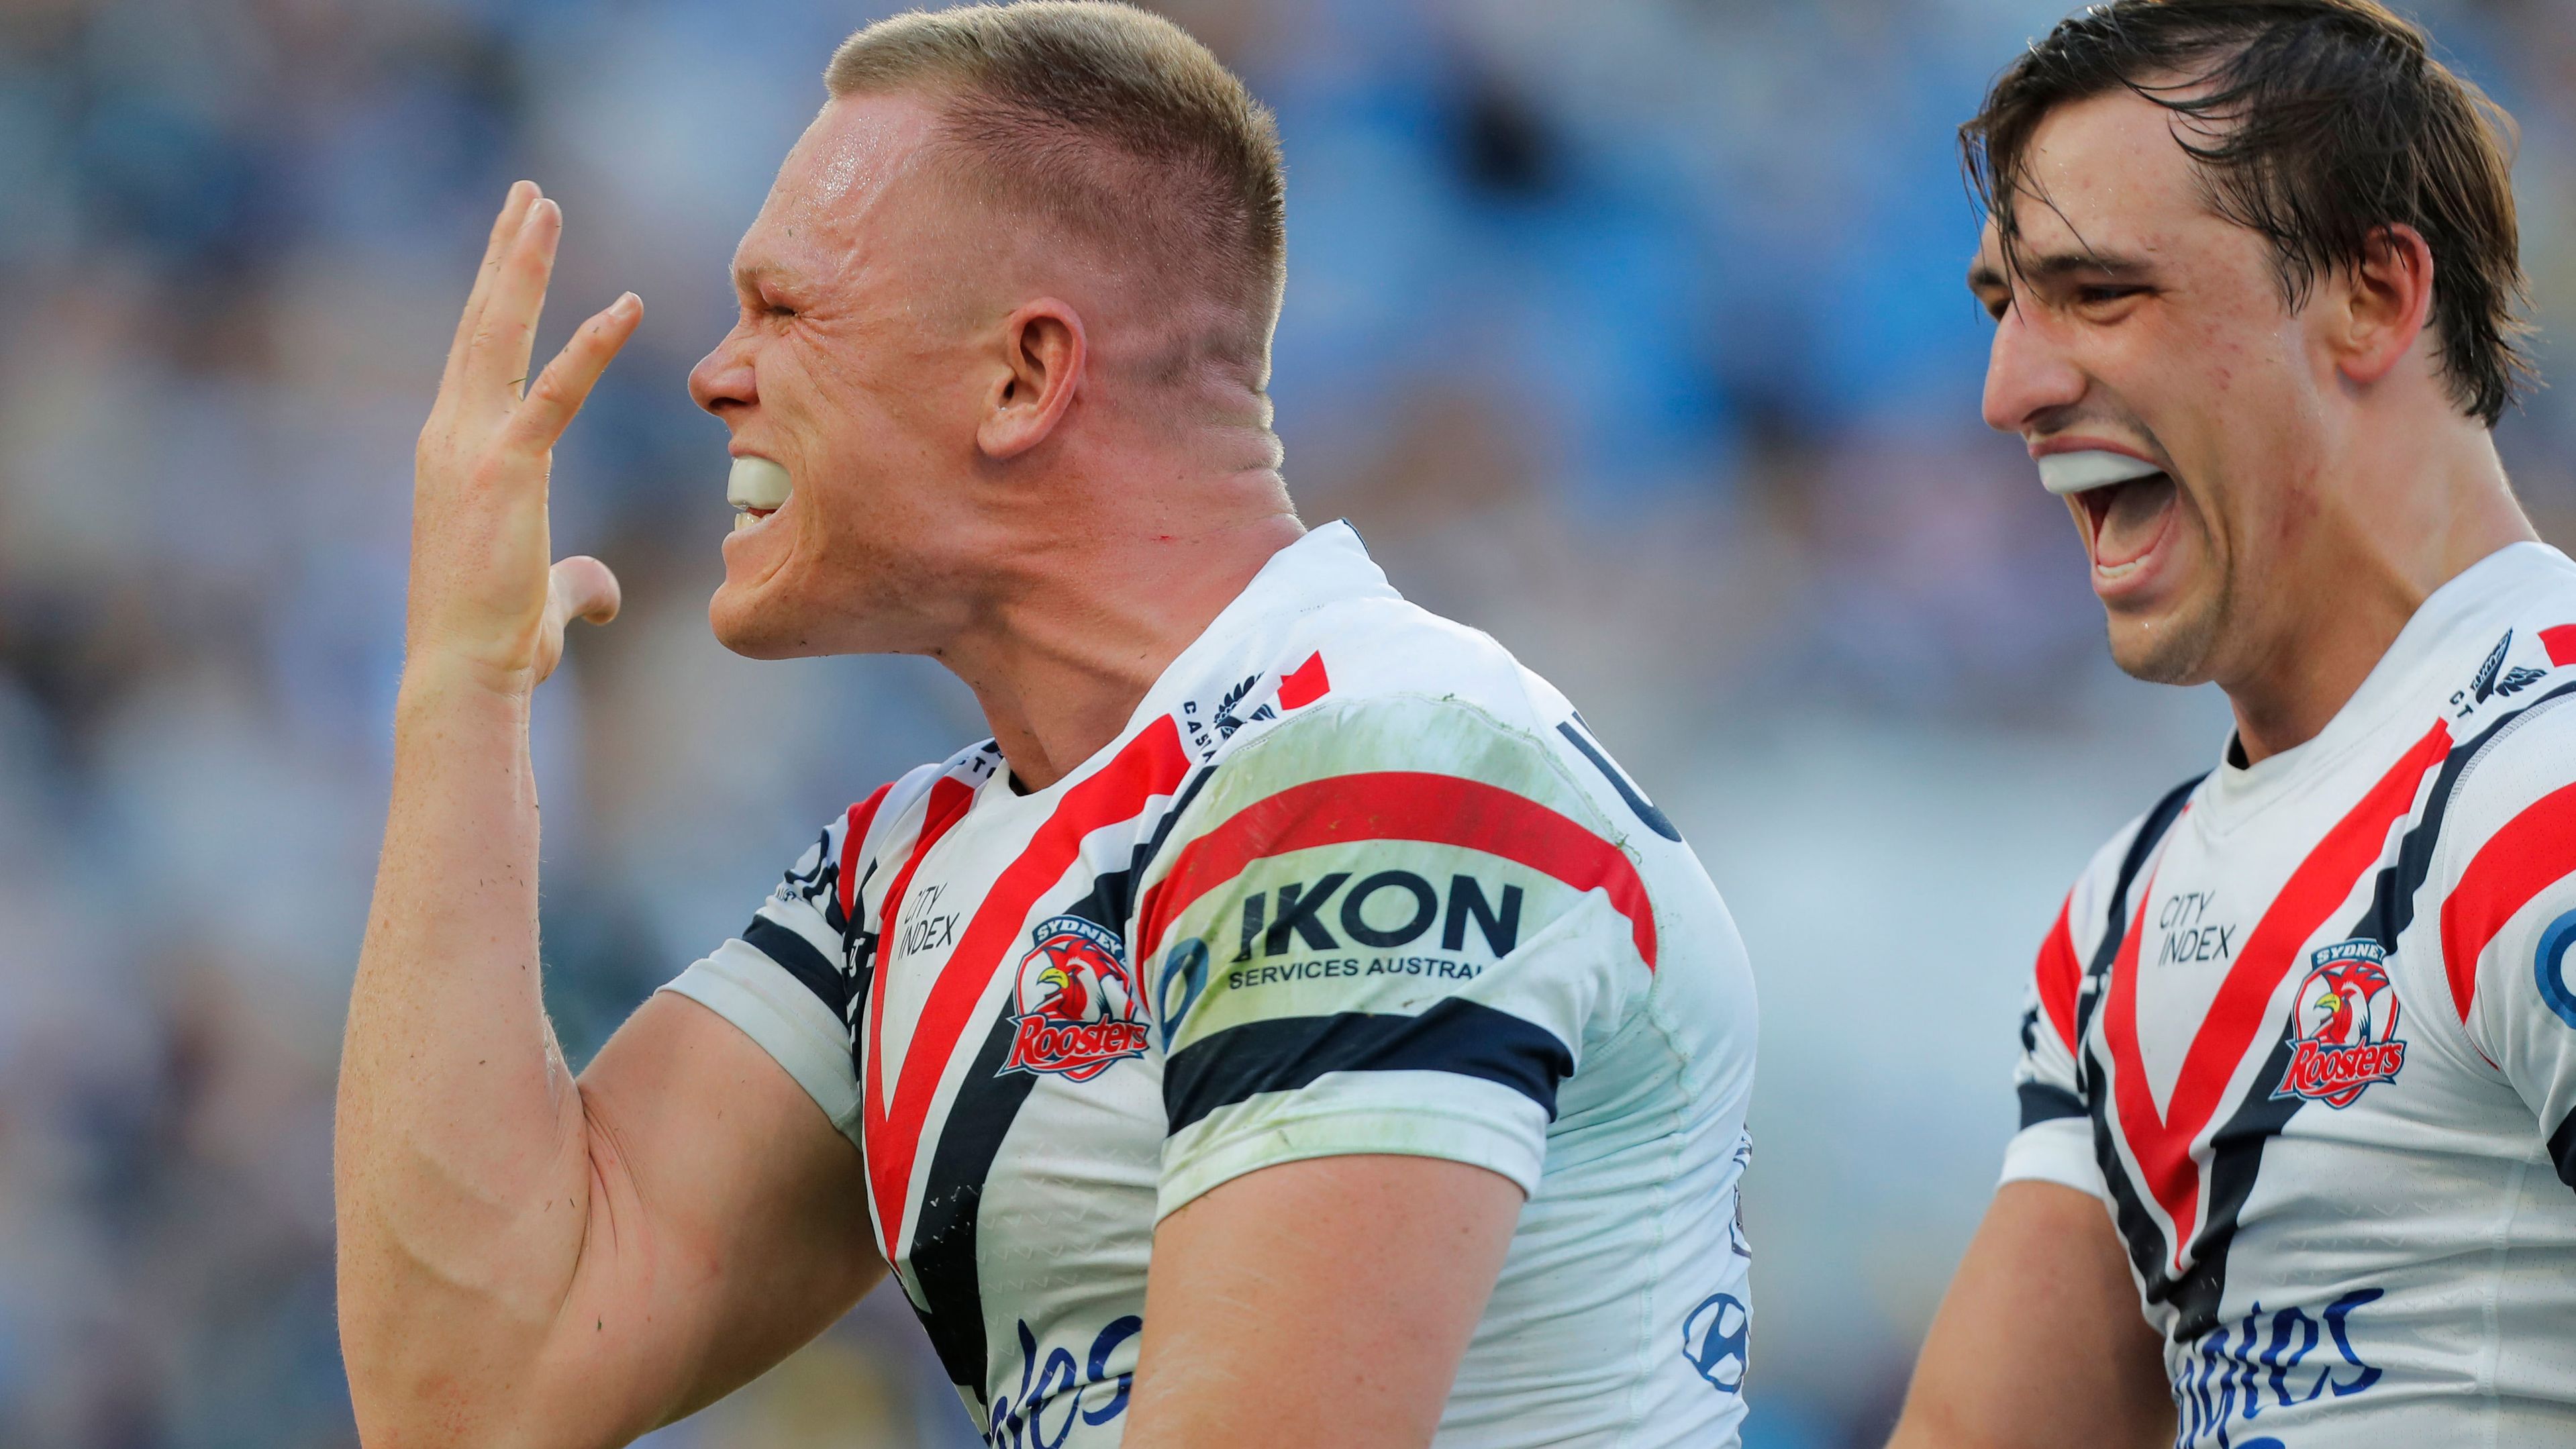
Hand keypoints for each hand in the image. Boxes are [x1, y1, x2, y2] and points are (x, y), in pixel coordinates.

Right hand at [406, 181, 640, 695]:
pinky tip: (626, 303)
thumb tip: (602, 593)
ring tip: (543, 203)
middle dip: (505, 253)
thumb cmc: (496, 643)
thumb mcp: (544, 598)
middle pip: (481, 323)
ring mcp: (470, 447)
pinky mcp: (506, 471)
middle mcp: (450, 435)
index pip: (479, 353)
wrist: (464, 674)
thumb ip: (578, 581)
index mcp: (453, 451)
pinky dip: (591, 346)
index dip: (498, 291)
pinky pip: (556, 394)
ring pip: (499, 334)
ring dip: (522, 264)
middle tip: (528, 194)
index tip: (516, 238)